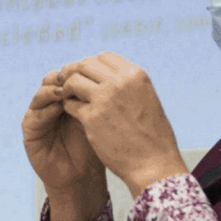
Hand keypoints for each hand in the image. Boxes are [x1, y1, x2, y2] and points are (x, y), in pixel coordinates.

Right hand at [22, 70, 105, 193]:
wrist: (82, 177)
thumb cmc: (93, 148)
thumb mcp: (96, 120)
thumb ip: (96, 100)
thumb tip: (108, 73)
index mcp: (66, 99)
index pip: (67, 76)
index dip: (76, 72)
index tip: (88, 70)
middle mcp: (50, 105)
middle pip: (52, 81)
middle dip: (63, 77)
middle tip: (74, 76)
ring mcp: (38, 117)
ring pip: (41, 95)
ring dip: (52, 90)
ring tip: (65, 90)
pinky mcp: (30, 132)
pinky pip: (34, 116)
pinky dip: (45, 110)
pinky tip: (58, 107)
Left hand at [58, 52, 189, 197]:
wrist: (153, 163)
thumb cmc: (153, 136)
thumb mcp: (146, 99)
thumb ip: (128, 85)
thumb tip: (108, 76)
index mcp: (135, 76)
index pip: (104, 57)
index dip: (91, 64)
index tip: (86, 75)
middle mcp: (119, 82)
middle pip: (85, 65)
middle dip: (74, 72)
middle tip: (68, 83)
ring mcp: (104, 99)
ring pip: (73, 81)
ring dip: (67, 88)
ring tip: (67, 97)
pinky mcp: (91, 118)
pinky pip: (70, 104)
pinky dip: (67, 106)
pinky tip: (72, 113)